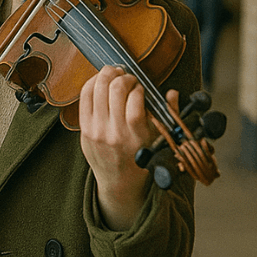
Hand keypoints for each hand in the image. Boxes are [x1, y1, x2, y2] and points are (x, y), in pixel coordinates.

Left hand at [79, 66, 175, 229]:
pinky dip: (91, 84)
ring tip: (114, 73)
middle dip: (123, 77)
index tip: (141, 87)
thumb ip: (167, 115)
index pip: (135, 103)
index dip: (138, 88)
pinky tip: (99, 81)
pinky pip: (84, 98)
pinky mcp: (84, 129)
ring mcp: (96, 131)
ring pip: (97, 90)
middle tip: (127, 76)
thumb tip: (172, 93)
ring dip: (106, 75)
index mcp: (136, 137)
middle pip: (114, 91)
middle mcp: (114, 133)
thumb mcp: (158, 141)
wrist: (118, 183)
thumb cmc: (140, 160)